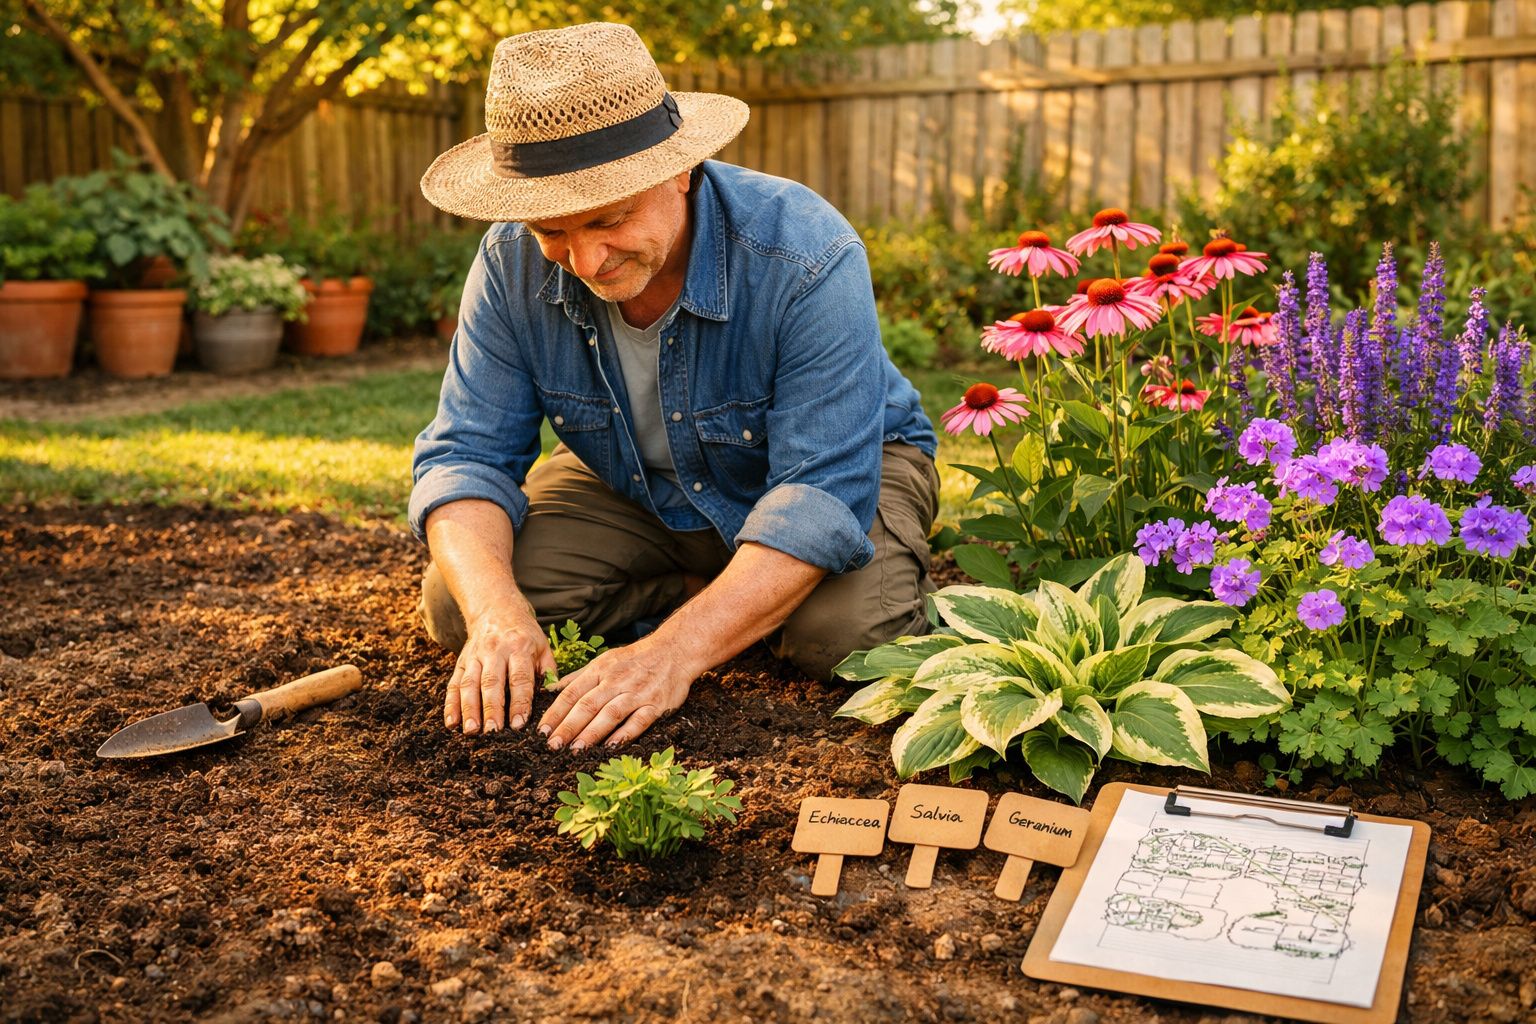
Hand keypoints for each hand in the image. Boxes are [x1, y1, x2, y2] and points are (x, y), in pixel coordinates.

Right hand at [445, 604, 554, 735]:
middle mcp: (494, 651)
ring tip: (471, 731)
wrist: (496, 609)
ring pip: (470, 684)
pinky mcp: (461, 662)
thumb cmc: (525, 635)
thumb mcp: (542, 646)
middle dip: (492, 709)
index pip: (519, 678)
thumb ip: (548, 671)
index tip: (520, 724)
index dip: (520, 702)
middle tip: (493, 732)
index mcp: (519, 648)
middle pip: (492, 683)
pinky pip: (454, 684)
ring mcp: (475, 656)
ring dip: (469, 709)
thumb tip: (553, 699)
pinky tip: (451, 723)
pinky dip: (450, 704)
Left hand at [538, 637, 696, 750]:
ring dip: (591, 733)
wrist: (674, 651)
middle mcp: (616, 681)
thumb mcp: (604, 660)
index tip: (541, 731)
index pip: (572, 693)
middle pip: (587, 705)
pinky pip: (638, 721)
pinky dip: (625, 734)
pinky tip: (611, 747)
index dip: (555, 713)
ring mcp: (637, 693)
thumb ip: (578, 677)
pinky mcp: (656, 705)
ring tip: (574, 750)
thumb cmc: (635, 659)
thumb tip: (551, 689)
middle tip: (552, 746)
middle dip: (568, 727)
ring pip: (610, 714)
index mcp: (600, 670)